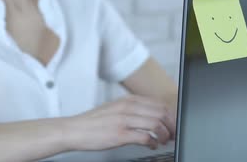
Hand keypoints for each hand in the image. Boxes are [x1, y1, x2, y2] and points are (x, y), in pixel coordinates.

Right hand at [61, 95, 175, 151]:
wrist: (74, 130)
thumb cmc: (93, 122)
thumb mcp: (114, 108)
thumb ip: (132, 109)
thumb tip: (150, 116)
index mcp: (127, 100)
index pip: (158, 104)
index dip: (170, 115)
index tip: (173, 123)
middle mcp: (127, 107)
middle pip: (160, 113)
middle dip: (171, 125)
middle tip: (172, 133)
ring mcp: (124, 120)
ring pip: (156, 124)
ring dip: (164, 134)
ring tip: (164, 140)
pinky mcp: (120, 134)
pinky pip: (145, 137)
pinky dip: (153, 142)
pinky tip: (152, 145)